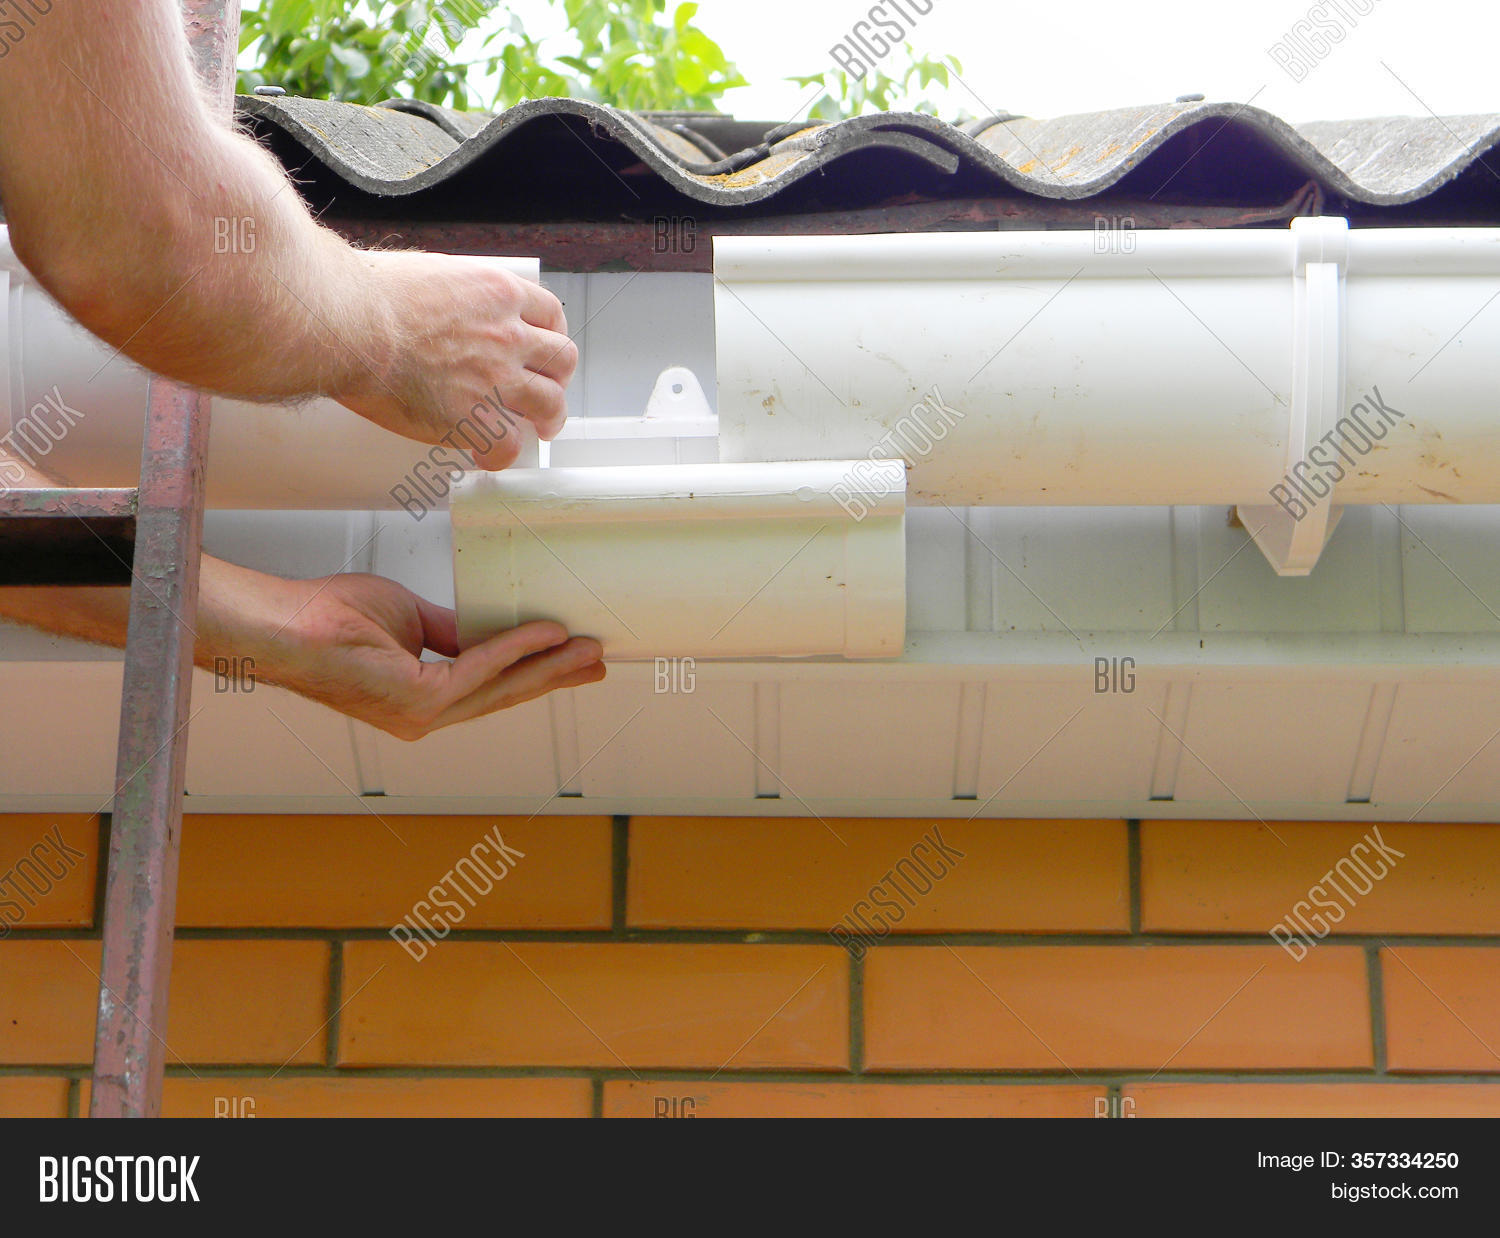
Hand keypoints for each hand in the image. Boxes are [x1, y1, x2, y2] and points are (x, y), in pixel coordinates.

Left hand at [260, 571, 603, 739]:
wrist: (286, 625)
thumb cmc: (329, 619)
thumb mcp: (410, 619)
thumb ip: (453, 632)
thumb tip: (491, 630)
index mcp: (421, 699)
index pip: (491, 688)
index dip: (535, 675)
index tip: (571, 660)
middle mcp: (425, 716)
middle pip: (506, 695)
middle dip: (556, 677)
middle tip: (598, 663)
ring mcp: (422, 714)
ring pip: (502, 688)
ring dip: (550, 667)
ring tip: (588, 650)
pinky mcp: (418, 700)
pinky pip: (480, 670)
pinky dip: (516, 649)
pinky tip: (545, 633)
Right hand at [336, 249, 577, 468]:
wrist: (346, 326)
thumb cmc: (365, 295)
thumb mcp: (425, 272)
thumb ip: (450, 292)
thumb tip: (441, 301)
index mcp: (496, 291)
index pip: (549, 313)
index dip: (551, 335)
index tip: (544, 348)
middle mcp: (506, 333)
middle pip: (561, 359)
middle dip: (558, 378)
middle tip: (546, 390)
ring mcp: (496, 377)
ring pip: (550, 403)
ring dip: (549, 418)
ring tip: (540, 429)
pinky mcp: (474, 418)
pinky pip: (508, 446)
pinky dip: (502, 455)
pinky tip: (489, 456)